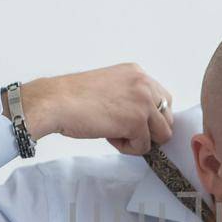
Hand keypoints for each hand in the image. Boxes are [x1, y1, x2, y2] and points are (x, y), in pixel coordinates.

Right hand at [14, 63, 174, 155]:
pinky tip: (108, 136)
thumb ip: (131, 97)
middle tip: (122, 130)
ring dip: (139, 140)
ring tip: (114, 133)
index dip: (150, 117)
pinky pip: (144, 147)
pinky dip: (127, 148)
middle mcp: (144, 83)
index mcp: (137, 72)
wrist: (54, 102)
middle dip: (148, 130)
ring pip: (161, 135)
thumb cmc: (73, 98)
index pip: (163, 99)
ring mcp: (143, 102)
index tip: (131, 122)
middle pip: (167, 118)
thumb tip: (145, 121)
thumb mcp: (110, 87)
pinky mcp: (136, 121)